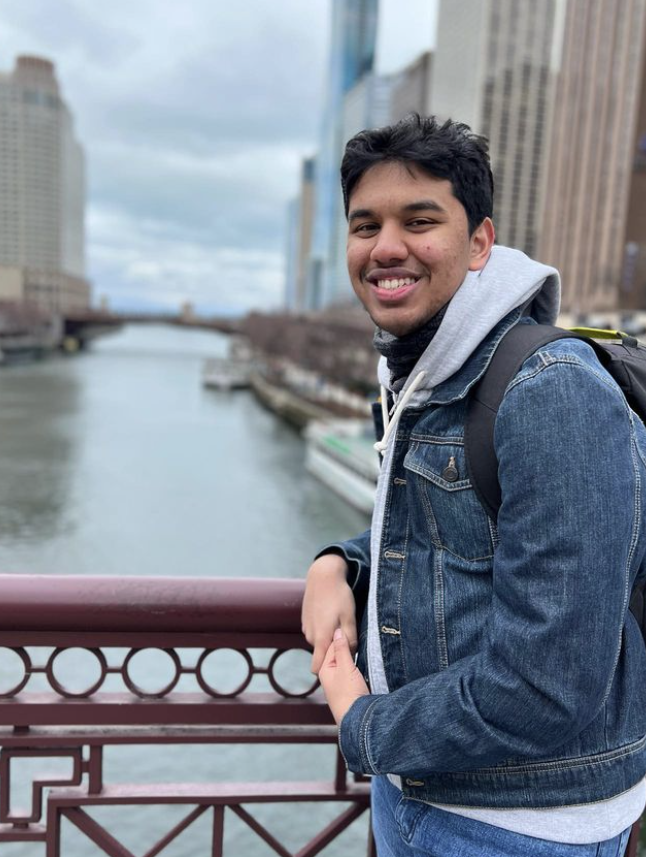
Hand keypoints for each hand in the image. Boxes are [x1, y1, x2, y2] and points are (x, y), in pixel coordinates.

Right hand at [301, 554, 357, 673]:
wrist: (323, 575)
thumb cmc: (339, 596)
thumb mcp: (350, 617)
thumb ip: (350, 640)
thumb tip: (351, 656)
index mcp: (321, 638)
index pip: (317, 668)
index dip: (328, 669)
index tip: (341, 661)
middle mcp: (310, 636)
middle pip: (322, 654)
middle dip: (333, 651)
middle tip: (346, 635)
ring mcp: (306, 628)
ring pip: (319, 642)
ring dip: (328, 638)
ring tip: (339, 622)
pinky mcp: (305, 621)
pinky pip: (315, 632)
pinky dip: (323, 629)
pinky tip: (331, 615)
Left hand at [319, 628, 368, 724]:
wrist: (358, 720)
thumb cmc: (349, 695)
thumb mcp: (345, 668)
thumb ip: (341, 649)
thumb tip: (337, 631)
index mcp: (324, 668)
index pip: (332, 645)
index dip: (341, 636)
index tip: (350, 626)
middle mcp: (330, 675)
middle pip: (338, 654)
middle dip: (347, 645)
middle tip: (358, 635)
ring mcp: (340, 682)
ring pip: (346, 662)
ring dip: (353, 655)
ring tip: (361, 647)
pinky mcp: (350, 688)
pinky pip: (352, 671)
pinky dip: (356, 665)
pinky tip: (362, 662)